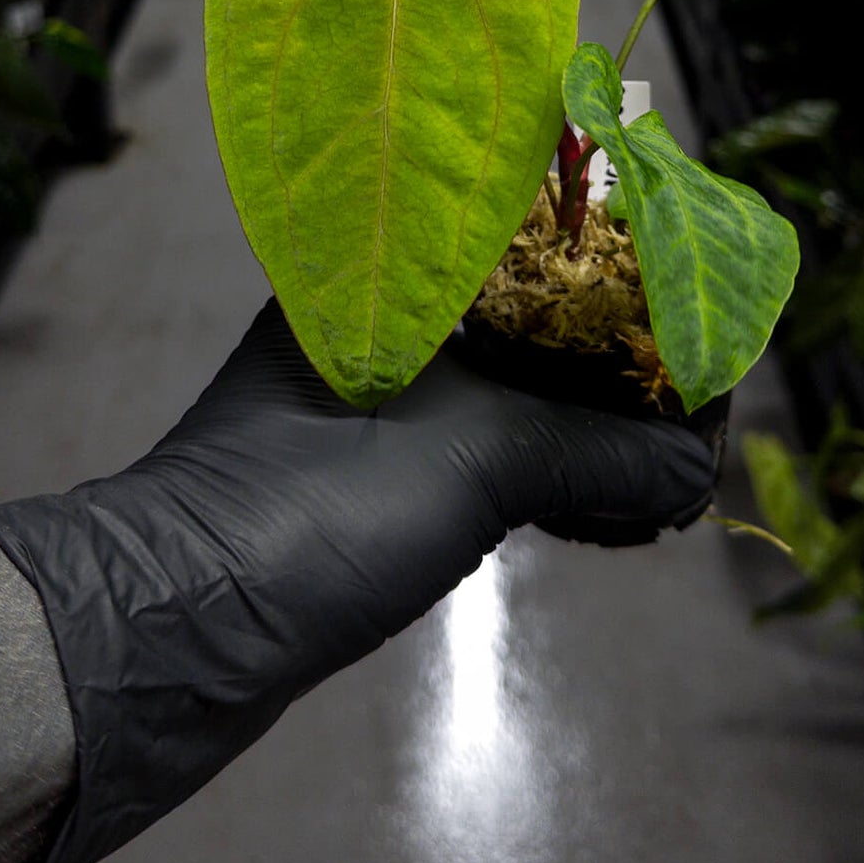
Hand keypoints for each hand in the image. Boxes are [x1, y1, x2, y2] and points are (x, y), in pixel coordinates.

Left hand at [0, 299, 713, 862]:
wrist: (165, 640)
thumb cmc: (296, 515)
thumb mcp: (467, 462)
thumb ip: (593, 449)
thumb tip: (696, 466)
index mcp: (383, 269)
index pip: (526, 223)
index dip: (618, 252)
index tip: (691, 291)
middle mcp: (381, 318)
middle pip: (533, 307)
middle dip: (621, 350)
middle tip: (698, 394)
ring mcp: (380, 401)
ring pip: (517, 384)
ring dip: (597, 421)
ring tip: (671, 458)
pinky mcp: (381, 477)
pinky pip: (495, 449)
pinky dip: (559, 470)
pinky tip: (613, 502)